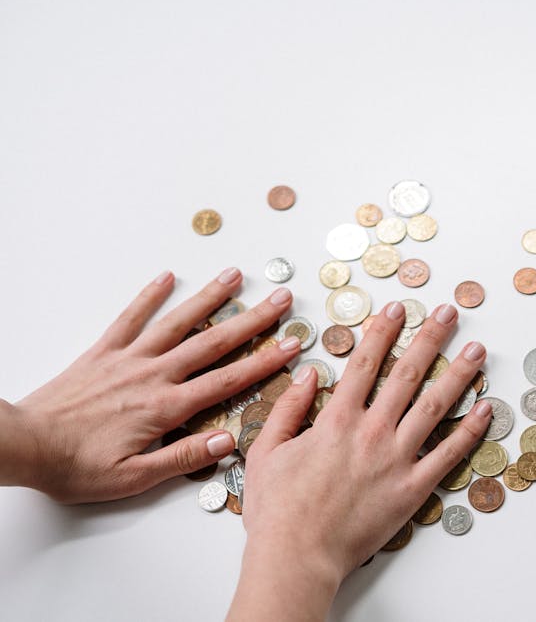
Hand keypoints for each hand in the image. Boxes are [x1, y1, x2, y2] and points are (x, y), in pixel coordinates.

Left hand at [1, 267, 301, 502]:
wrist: (23, 443)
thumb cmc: (76, 466)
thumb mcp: (133, 477)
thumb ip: (182, 458)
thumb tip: (227, 441)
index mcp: (166, 407)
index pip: (228, 381)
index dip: (265, 361)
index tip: (292, 344)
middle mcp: (153, 375)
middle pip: (213, 342)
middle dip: (253, 320)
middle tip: (281, 300)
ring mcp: (129, 358)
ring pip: (178, 322)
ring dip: (210, 297)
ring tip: (235, 276)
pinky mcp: (104, 352)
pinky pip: (130, 317)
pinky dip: (149, 295)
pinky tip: (167, 277)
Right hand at [228, 301, 491, 621]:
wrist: (297, 558)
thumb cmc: (278, 511)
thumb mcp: (266, 452)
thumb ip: (287, 409)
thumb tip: (308, 374)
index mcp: (337, 420)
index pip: (366, 362)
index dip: (383, 331)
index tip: (397, 309)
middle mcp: (372, 432)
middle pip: (408, 373)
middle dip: (430, 338)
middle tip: (448, 313)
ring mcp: (397, 459)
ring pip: (436, 406)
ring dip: (459, 374)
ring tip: (477, 350)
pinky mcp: (413, 488)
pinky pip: (449, 454)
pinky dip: (470, 430)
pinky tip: (486, 409)